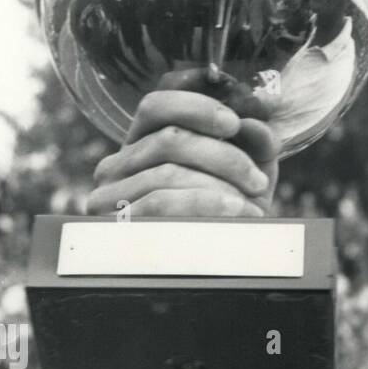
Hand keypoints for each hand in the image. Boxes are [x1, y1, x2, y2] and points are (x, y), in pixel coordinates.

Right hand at [88, 68, 279, 217]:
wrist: (216, 263)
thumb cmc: (231, 210)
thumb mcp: (248, 170)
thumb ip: (255, 141)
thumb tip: (254, 122)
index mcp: (144, 142)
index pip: (157, 104)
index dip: (196, 106)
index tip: (234, 123)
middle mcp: (118, 164)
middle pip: (170, 139)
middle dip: (225, 157)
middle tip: (258, 180)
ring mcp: (109, 195)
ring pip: (168, 172)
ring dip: (221, 185)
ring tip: (252, 203)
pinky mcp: (113, 226)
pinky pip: (163, 204)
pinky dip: (208, 205)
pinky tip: (236, 214)